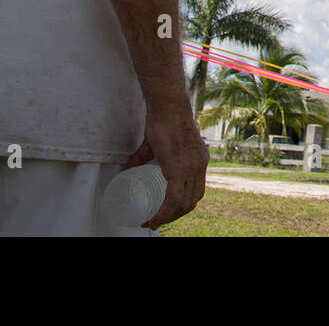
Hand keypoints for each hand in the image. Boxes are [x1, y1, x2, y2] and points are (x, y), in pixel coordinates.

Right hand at [126, 100, 207, 228]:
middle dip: (175, 214)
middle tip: (157, 219)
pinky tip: (154, 220)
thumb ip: (144, 158)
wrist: (167, 107)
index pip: (197, 190)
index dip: (183, 205)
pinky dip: (164, 213)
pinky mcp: (180, 170)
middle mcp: (199, 166)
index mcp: (199, 160)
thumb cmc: (162, 120)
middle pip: (192, 200)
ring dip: (168, 217)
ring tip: (153, 221)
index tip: (167, 212)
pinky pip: (173, 199)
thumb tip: (129, 169)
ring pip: (184, 204)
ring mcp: (192, 168)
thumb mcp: (155, 144)